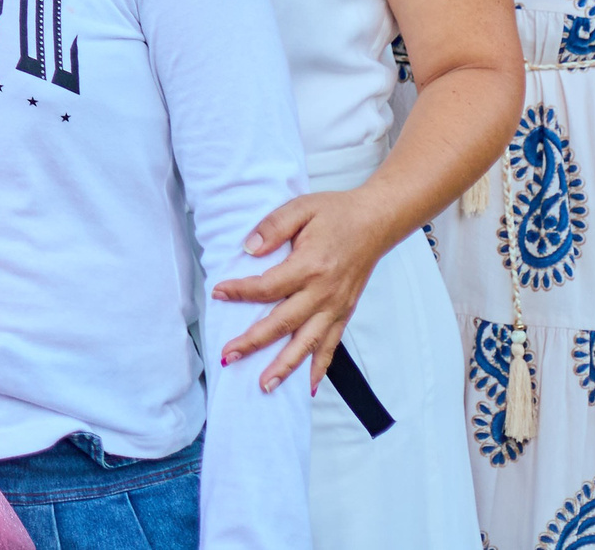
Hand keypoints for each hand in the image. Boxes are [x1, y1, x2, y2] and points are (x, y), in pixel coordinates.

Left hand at [211, 189, 389, 391]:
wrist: (376, 222)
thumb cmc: (337, 213)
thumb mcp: (301, 207)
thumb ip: (273, 226)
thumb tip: (248, 249)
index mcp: (310, 265)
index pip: (268, 286)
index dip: (240, 292)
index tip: (218, 293)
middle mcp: (324, 292)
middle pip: (283, 323)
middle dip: (254, 342)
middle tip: (228, 356)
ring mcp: (336, 307)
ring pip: (307, 343)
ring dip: (285, 367)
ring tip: (264, 386)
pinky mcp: (344, 313)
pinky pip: (330, 345)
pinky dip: (319, 367)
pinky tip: (308, 387)